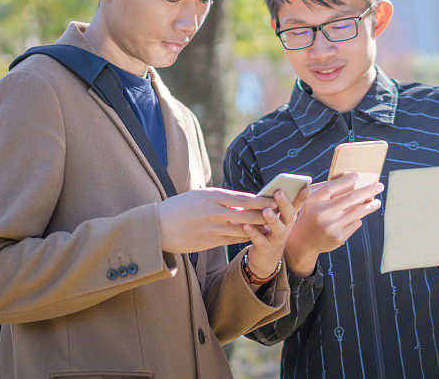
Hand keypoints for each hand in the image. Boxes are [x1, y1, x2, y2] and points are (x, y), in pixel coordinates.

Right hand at [157, 187, 275, 253]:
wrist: (157, 226)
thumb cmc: (180, 207)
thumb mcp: (200, 196)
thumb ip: (221, 199)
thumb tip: (243, 200)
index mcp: (212, 196)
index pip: (244, 198)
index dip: (262, 200)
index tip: (275, 199)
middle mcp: (214, 212)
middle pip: (247, 214)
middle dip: (266, 214)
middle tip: (281, 213)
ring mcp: (212, 229)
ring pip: (243, 229)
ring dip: (259, 228)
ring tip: (273, 226)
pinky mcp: (209, 242)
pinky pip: (232, 239)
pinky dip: (245, 237)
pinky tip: (255, 236)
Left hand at [243, 188, 304, 278]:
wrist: (266, 259)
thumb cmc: (269, 232)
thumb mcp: (276, 219)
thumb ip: (275, 205)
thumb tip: (275, 187)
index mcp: (288, 218)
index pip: (297, 205)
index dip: (302, 196)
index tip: (306, 186)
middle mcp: (286, 228)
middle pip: (288, 215)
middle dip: (284, 203)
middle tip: (279, 192)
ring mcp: (277, 239)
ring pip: (278, 229)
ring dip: (272, 219)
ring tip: (266, 211)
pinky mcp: (265, 248)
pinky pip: (260, 240)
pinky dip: (254, 233)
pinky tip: (247, 226)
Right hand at [284, 173, 383, 276]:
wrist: (302, 242)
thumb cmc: (310, 215)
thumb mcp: (311, 201)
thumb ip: (326, 191)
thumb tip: (352, 181)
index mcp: (313, 201)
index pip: (332, 187)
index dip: (346, 180)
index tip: (358, 176)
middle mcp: (322, 214)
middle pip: (351, 198)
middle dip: (368, 190)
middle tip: (379, 186)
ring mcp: (331, 227)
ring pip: (357, 212)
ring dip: (370, 206)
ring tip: (377, 202)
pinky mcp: (338, 237)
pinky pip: (355, 224)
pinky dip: (357, 218)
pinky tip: (356, 217)